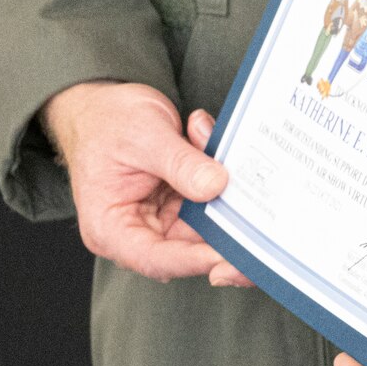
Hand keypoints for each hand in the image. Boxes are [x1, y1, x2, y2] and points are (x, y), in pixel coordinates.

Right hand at [40, 81, 245, 286]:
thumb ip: (181, 163)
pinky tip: (228, 155)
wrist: (101, 105)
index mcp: (110, 227)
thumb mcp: (145, 135)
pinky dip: (220, 180)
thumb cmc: (107, 121)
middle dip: (225, 241)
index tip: (230, 257)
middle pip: (186, 250)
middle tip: (264, 238)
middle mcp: (135, 230)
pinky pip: (207, 200)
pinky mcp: (177, 201)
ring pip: (204, 225)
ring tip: (249, 180)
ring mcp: (159, 217)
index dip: (194, 261)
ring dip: (226, 202)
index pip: (155, 257)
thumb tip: (216, 186)